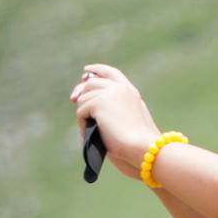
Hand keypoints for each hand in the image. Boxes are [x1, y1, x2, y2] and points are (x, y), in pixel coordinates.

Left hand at [69, 63, 161, 180]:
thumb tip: (90, 105)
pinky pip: (80, 112)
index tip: (86, 72)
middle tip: (73, 99)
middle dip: (81, 91)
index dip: (97, 70)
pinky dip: (82, 125)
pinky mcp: (98, 103)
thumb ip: (115, 108)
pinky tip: (88, 135)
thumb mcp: (128, 119)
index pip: (110, 73)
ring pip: (83, 99)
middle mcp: (119, 88)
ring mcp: (109, 94)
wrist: (144, 147)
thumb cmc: (139, 143)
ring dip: (83, 115)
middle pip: (91, 83)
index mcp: (129, 91)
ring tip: (89, 130)